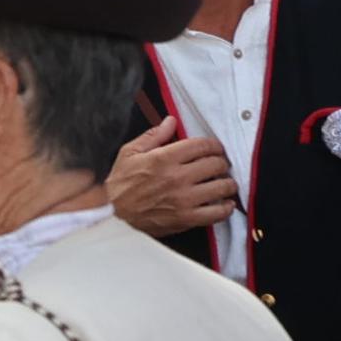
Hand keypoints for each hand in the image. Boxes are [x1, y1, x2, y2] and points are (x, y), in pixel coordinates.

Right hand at [110, 125, 238, 240]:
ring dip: (228, 183)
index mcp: (164, 158)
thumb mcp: (129, 153)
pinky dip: (226, 207)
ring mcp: (184, 199)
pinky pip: (217, 213)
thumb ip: (153, 136)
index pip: (202, 145)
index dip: (214, 145)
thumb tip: (171, 121)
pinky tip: (225, 203)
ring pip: (222, 187)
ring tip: (225, 183)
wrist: (112, 215)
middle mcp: (177, 178)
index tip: (215, 148)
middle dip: (221, 162)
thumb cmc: (119, 185)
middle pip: (216, 164)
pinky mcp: (186, 219)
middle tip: (220, 165)